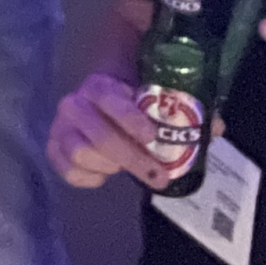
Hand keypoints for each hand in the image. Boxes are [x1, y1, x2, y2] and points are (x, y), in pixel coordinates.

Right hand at [49, 71, 175, 189]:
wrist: (97, 105)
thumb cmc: (129, 104)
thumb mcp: (146, 98)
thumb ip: (174, 112)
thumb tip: (212, 130)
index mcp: (98, 86)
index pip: (109, 99)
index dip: (130, 119)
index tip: (152, 137)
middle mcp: (73, 104)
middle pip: (100, 136)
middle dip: (133, 159)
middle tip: (159, 176)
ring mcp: (60, 128)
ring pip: (81, 154)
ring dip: (110, 166)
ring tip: (125, 167)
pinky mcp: (53, 149)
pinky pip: (70, 172)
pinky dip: (91, 178)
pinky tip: (105, 173)